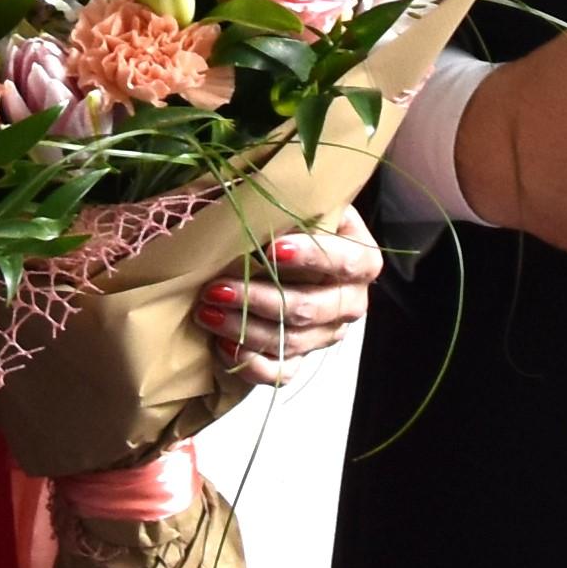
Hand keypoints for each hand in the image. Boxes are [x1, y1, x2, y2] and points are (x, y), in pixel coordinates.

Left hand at [204, 215, 381, 380]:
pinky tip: (222, 346)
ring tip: (206, 312)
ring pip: (292, 341)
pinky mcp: (303, 358)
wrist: (277, 257)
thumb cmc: (283, 225)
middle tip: (217, 288)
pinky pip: (283, 373)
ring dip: (246, 328)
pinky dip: (252, 364)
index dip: (312, 256)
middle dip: (261, 299)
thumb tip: (250, 194)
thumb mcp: (292, 205)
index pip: (348, 260)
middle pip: (313, 308)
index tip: (271, 249)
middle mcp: (350, 299)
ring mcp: (327, 333)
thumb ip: (286, 199)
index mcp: (360, 257)